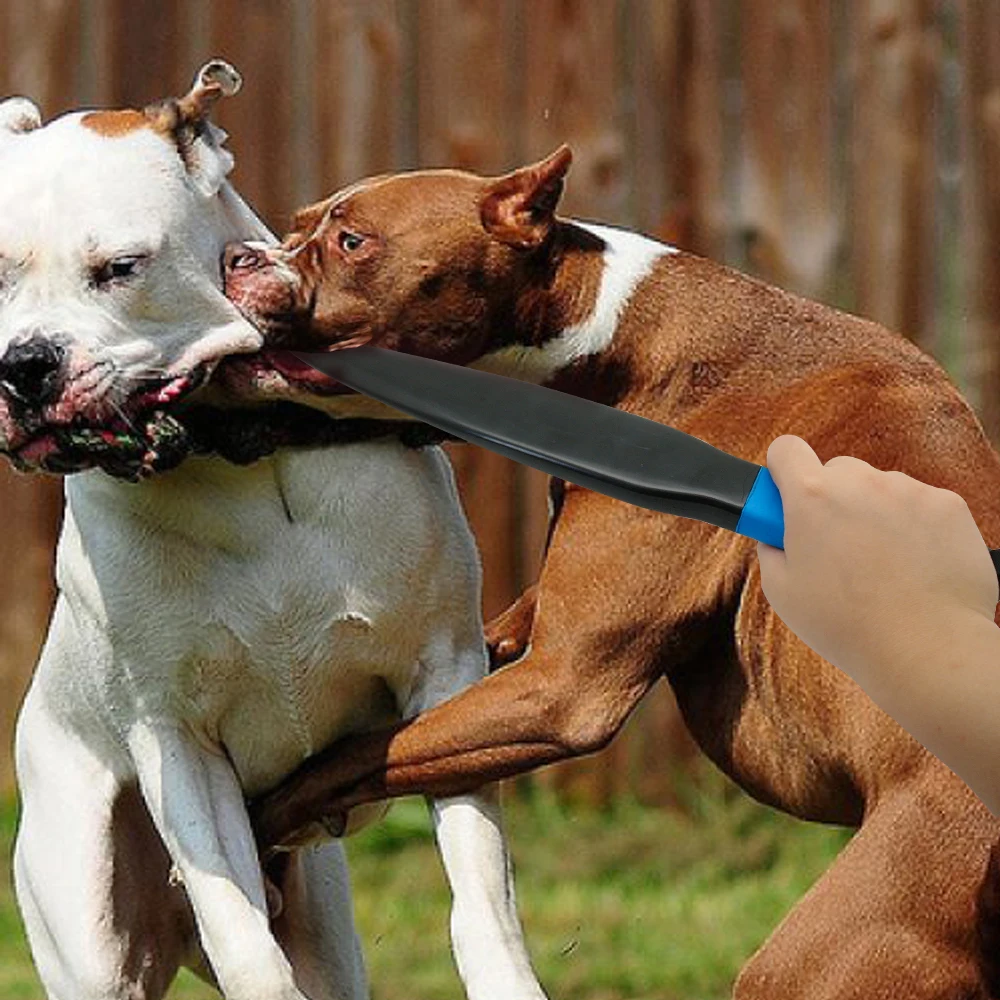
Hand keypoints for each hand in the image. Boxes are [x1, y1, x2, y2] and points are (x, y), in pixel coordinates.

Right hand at [756, 435, 998, 681]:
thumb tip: (777, 538)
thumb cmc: (847, 626)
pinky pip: (920, 505)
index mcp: (811, 497)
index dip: (782, 471)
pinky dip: (915, 527)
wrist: (925, 648)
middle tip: (835, 546)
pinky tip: (914, 566)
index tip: (787, 496)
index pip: (786, 449)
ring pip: (881, 489)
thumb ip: (772, 550)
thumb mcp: (781, 592)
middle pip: (837, 471)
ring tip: (882, 567)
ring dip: (875, 514)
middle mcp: (860, 481)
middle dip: (833, 500)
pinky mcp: (947, 505)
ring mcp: (908, 490)